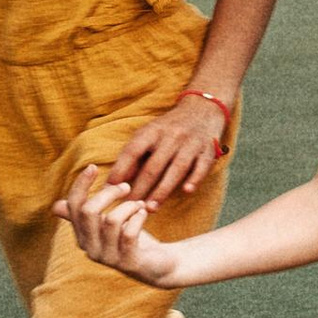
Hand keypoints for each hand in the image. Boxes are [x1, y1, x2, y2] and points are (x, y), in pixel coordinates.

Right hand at [60, 161, 190, 283]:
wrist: (158, 265)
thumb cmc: (130, 240)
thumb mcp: (105, 225)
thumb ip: (84, 216)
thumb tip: (56, 206)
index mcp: (82, 236)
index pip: (73, 206)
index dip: (81, 185)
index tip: (93, 167)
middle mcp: (90, 248)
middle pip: (88, 211)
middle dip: (109, 193)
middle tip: (126, 187)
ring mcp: (109, 257)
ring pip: (111, 220)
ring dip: (128, 205)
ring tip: (139, 204)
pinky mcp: (128, 262)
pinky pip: (129, 233)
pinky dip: (138, 217)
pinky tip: (144, 213)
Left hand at [101, 90, 232, 207]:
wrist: (203, 109)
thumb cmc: (169, 128)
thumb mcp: (149, 133)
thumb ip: (134, 155)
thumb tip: (115, 180)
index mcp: (152, 131)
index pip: (133, 151)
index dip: (120, 170)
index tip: (110, 189)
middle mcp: (172, 136)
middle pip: (154, 165)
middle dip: (140, 188)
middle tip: (129, 207)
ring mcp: (191, 143)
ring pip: (176, 169)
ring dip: (163, 190)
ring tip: (151, 207)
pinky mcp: (208, 151)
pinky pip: (201, 167)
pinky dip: (194, 179)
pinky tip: (186, 191)